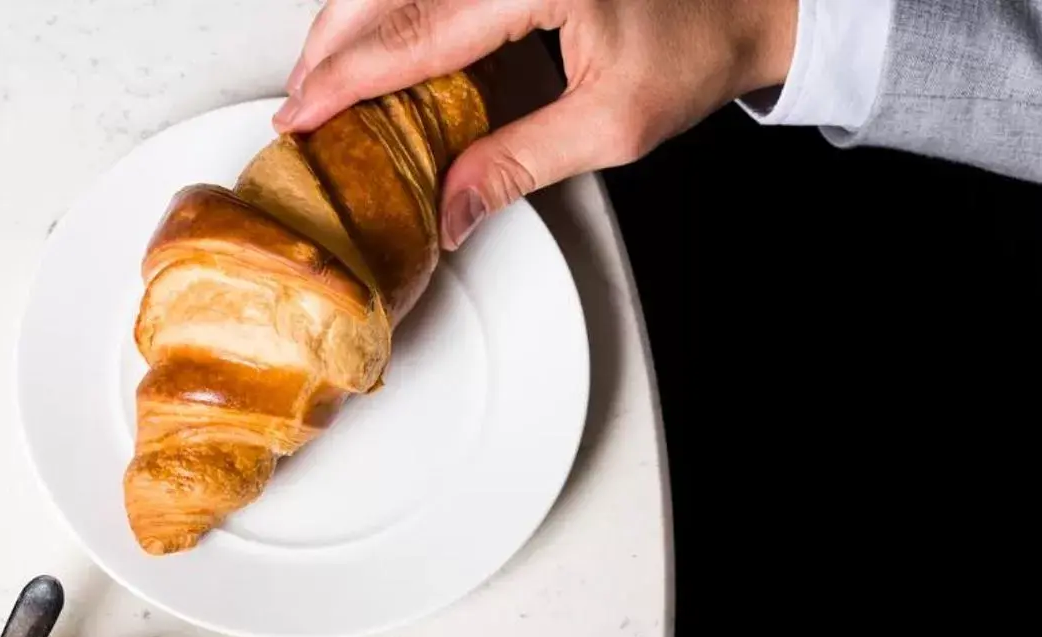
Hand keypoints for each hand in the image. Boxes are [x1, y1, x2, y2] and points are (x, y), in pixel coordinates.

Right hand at [275, 0, 798, 247]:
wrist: (743, 6)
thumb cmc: (694, 51)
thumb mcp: (609, 127)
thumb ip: (517, 165)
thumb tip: (447, 212)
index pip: (416, 32)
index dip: (348, 77)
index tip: (301, 113)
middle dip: (331, 42)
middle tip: (298, 101)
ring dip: (354, 20)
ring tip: (325, 77)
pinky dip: (392, 8)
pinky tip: (376, 44)